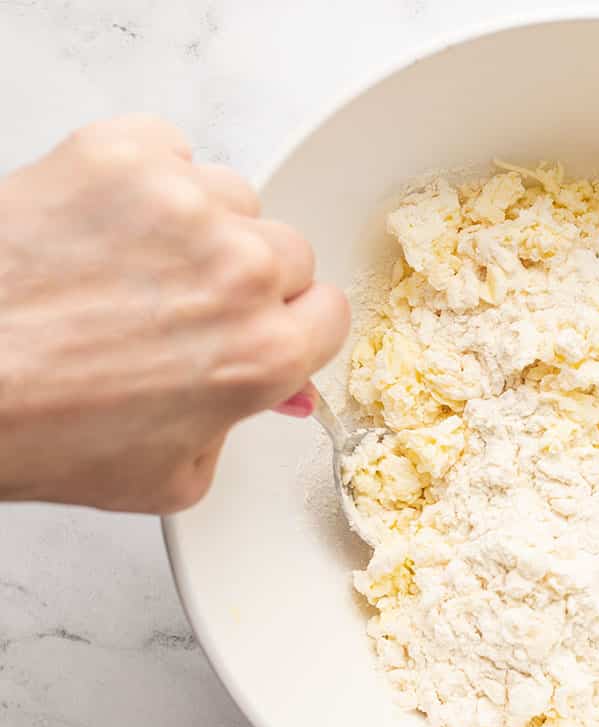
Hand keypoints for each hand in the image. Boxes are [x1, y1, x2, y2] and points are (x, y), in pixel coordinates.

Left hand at [0, 115, 347, 511]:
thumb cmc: (37, 428)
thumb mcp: (169, 477)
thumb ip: (240, 425)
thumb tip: (273, 390)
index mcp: (262, 355)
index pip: (331, 312)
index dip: (291, 324)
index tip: (264, 323)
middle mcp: (237, 274)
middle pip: (290, 252)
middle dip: (248, 280)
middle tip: (185, 304)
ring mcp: (182, 207)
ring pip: (233, 198)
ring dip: (200, 226)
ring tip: (134, 262)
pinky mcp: (123, 157)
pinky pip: (170, 148)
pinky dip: (147, 177)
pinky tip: (108, 222)